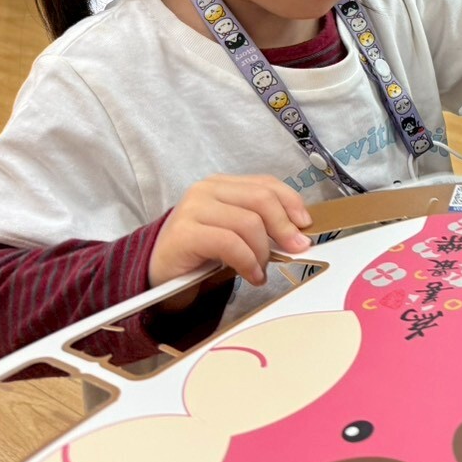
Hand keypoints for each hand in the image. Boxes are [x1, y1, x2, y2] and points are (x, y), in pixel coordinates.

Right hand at [149, 175, 311, 287]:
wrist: (157, 276)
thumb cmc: (199, 255)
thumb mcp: (234, 233)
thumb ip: (259, 224)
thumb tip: (297, 233)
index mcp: (221, 185)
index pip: (266, 184)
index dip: (291, 203)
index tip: (305, 225)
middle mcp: (206, 190)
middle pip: (261, 199)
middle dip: (284, 227)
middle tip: (295, 249)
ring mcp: (192, 209)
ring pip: (249, 223)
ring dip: (263, 252)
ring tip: (261, 270)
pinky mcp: (184, 233)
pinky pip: (230, 243)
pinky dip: (248, 262)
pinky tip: (251, 275)